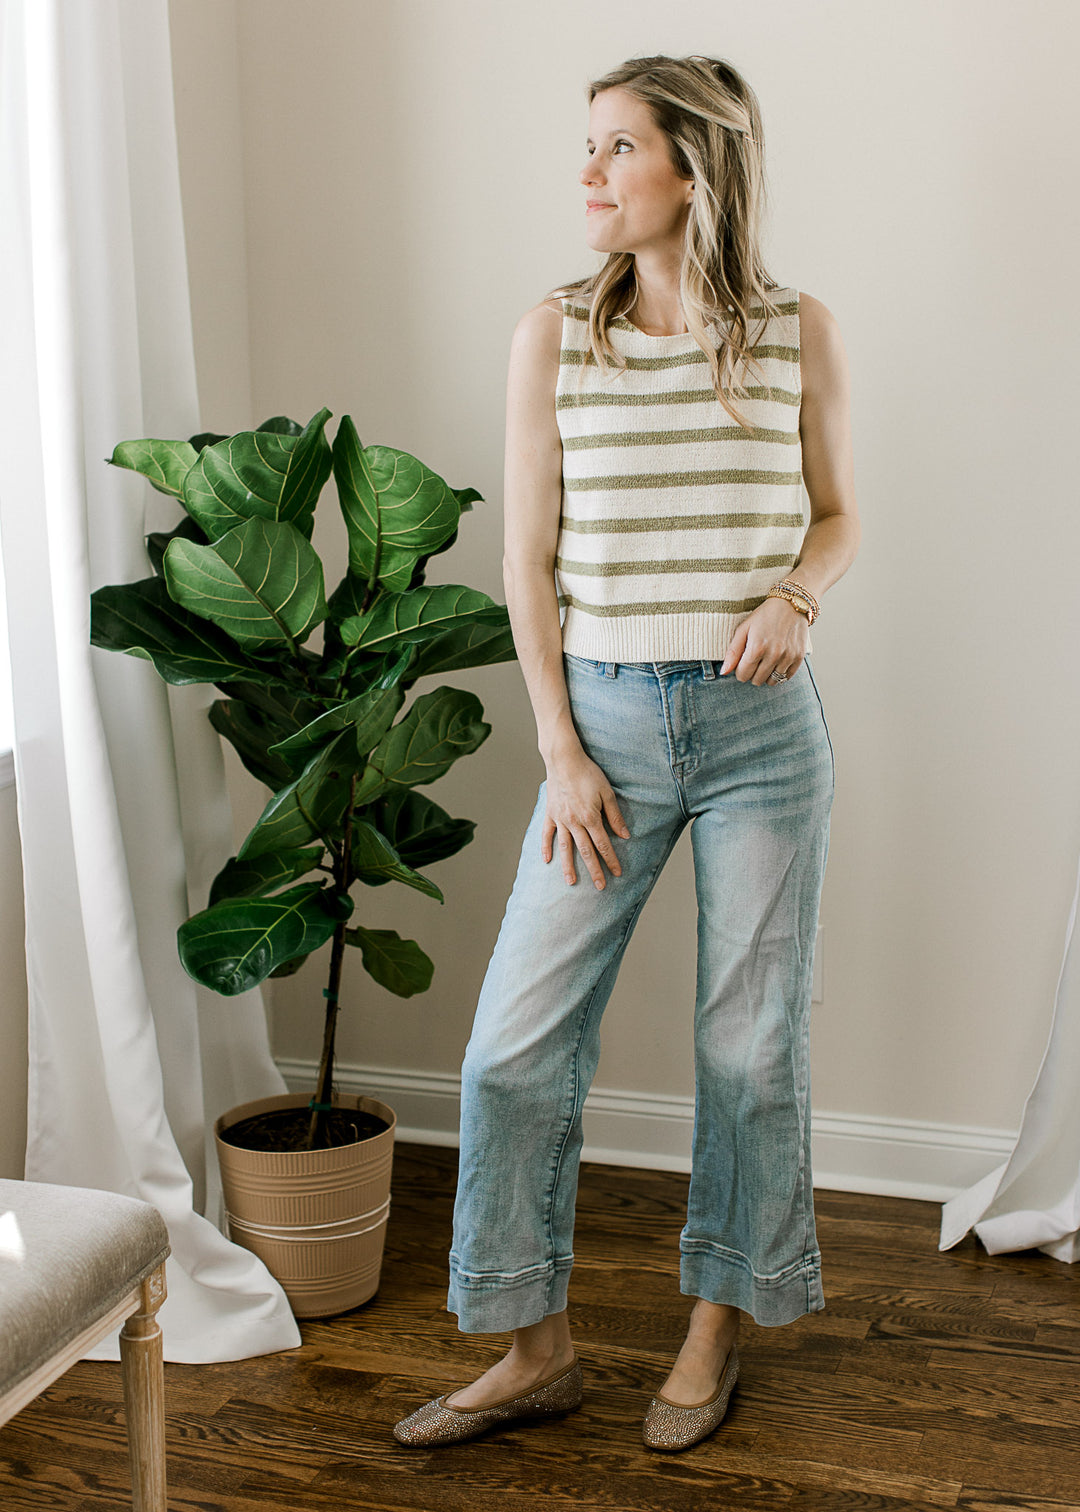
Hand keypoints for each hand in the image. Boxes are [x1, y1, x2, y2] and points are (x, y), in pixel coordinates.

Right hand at [541, 745, 629, 888]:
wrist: (564, 759)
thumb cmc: (588, 773)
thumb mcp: (607, 792)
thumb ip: (615, 815)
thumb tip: (625, 835)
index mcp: (590, 818)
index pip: (603, 844)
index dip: (611, 860)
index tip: (617, 873)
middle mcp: (574, 822)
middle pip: (586, 851)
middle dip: (594, 870)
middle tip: (600, 887)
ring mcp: (560, 819)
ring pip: (566, 848)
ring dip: (568, 867)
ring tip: (571, 882)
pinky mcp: (550, 814)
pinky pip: (547, 834)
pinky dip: (546, 848)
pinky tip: (547, 861)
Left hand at [719, 597, 809, 685]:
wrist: (791, 604)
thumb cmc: (764, 616)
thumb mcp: (744, 629)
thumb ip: (733, 652)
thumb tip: (724, 672)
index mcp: (757, 647)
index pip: (743, 675)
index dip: (740, 671)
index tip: (743, 662)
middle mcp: (774, 654)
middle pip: (756, 680)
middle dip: (752, 673)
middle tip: (755, 660)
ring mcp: (788, 656)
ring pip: (772, 681)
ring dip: (766, 674)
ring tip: (766, 661)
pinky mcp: (799, 657)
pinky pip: (786, 677)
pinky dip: (780, 673)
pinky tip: (777, 662)